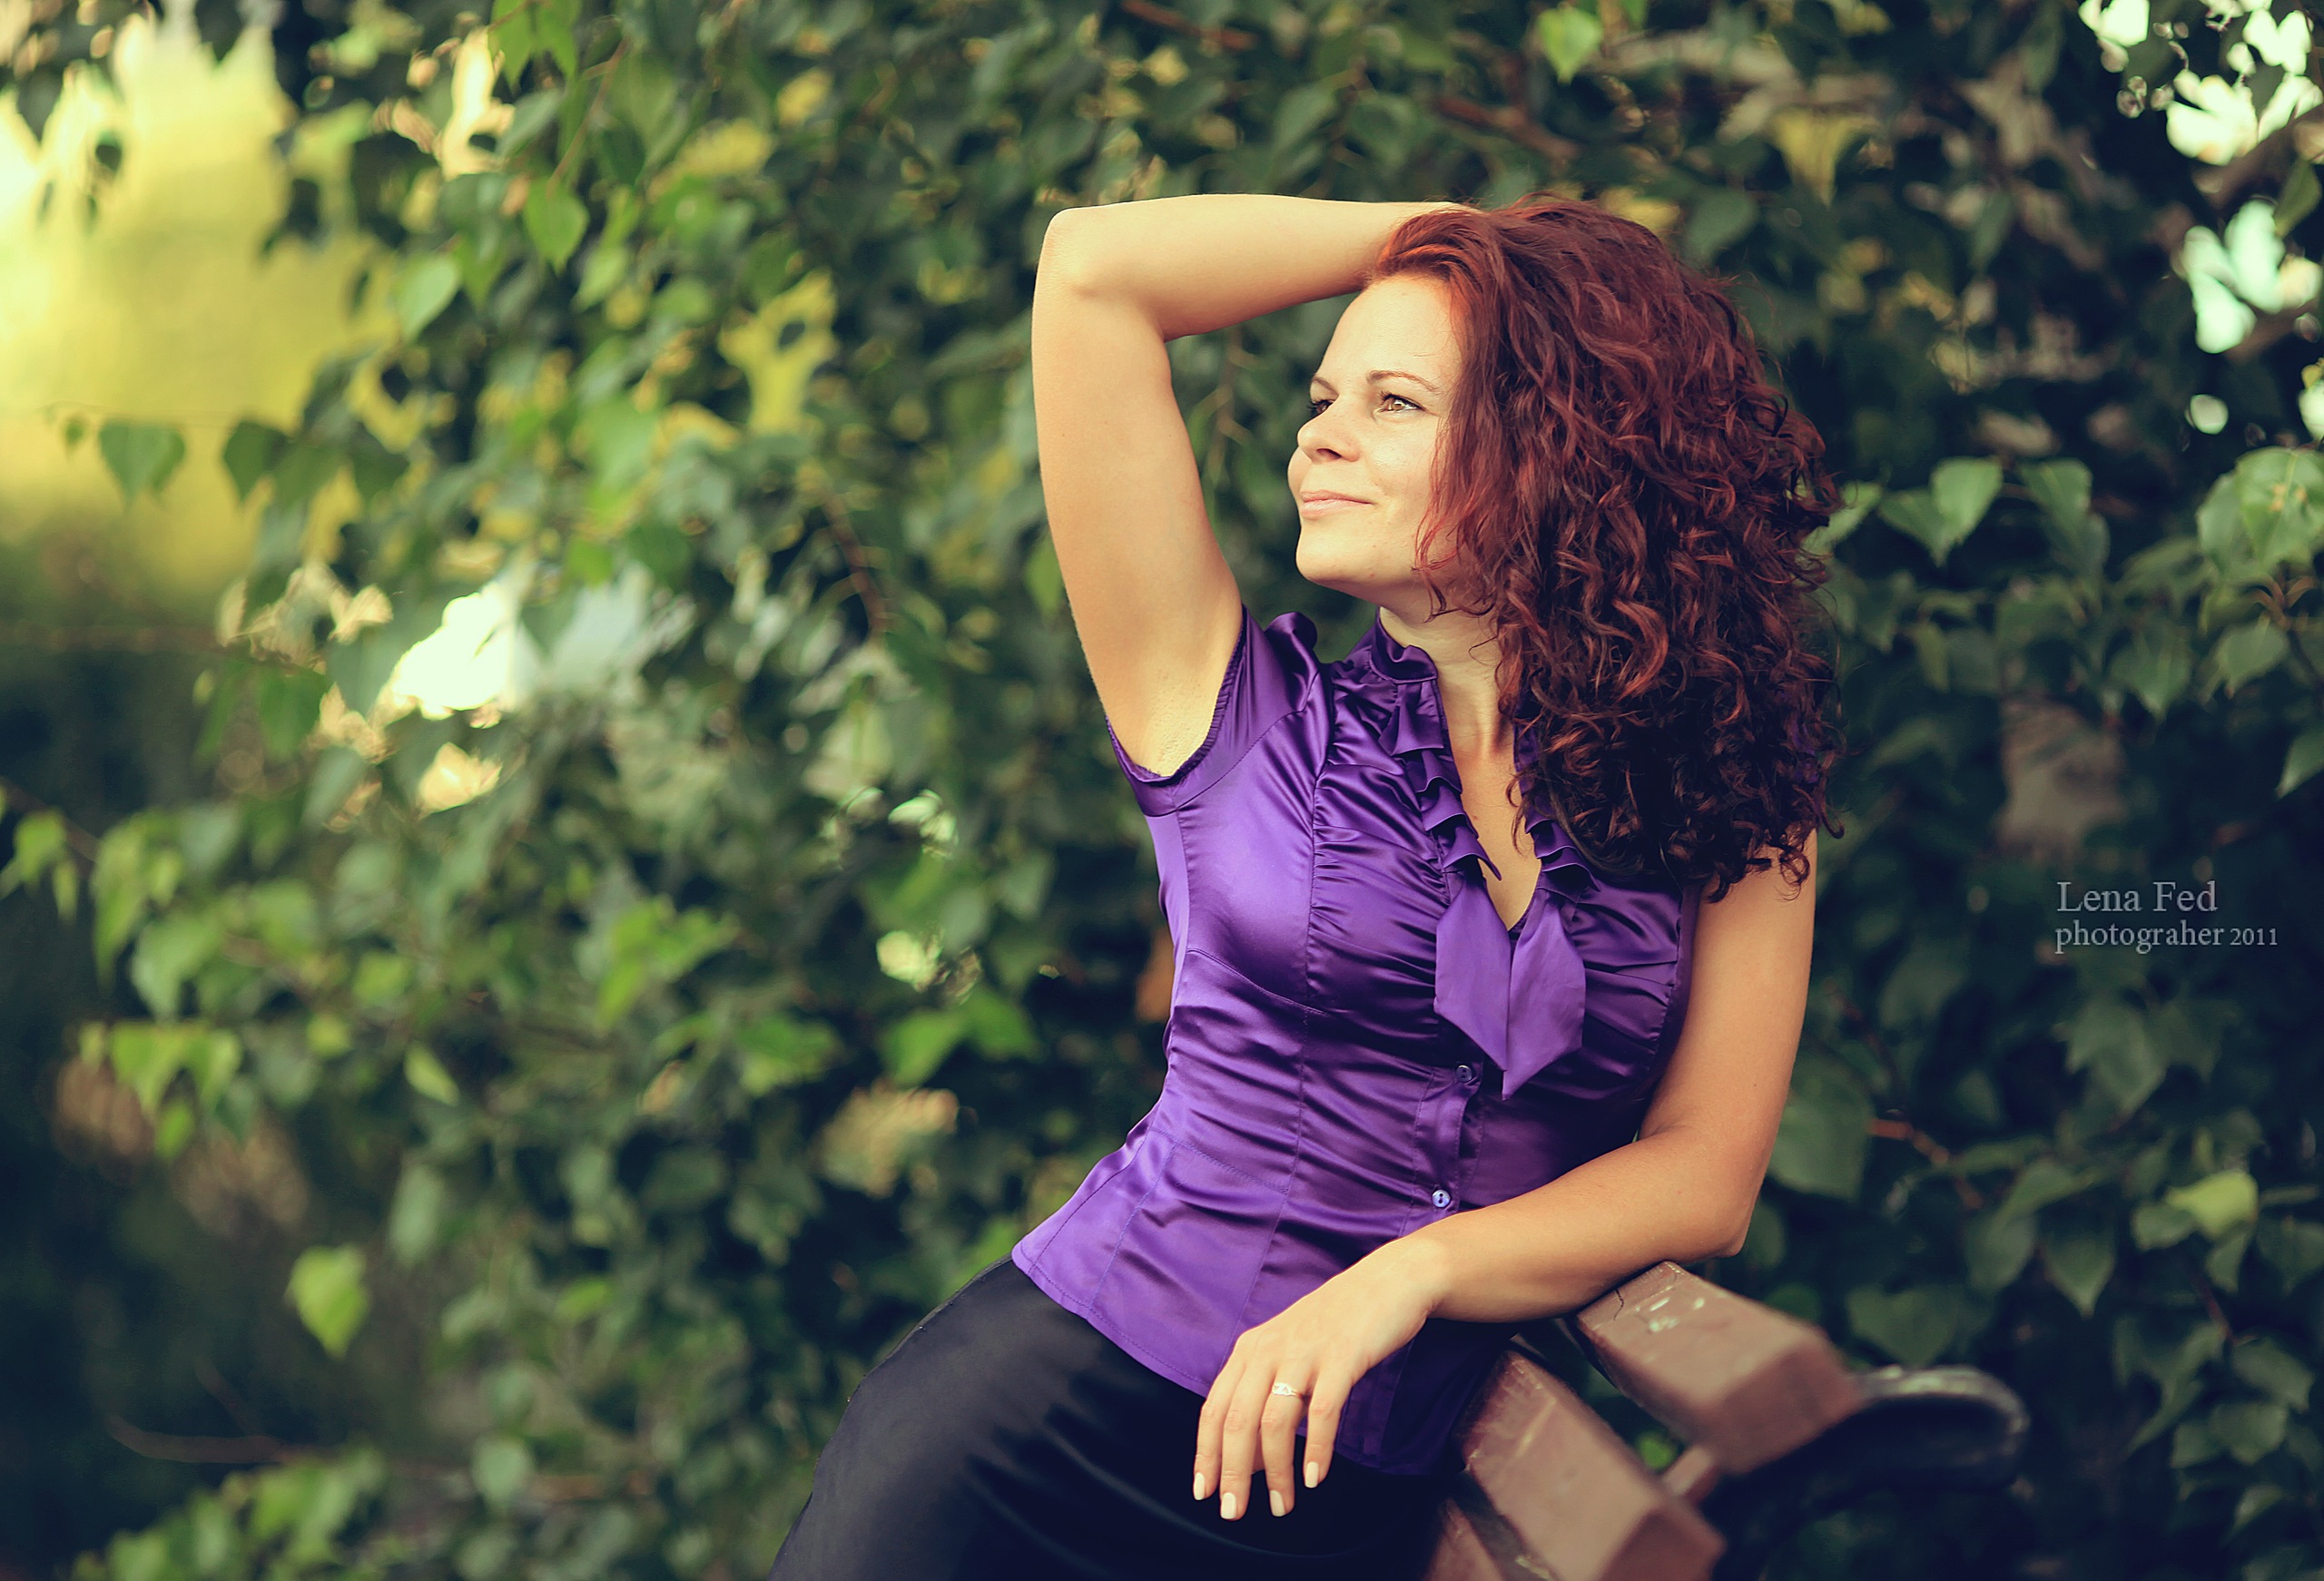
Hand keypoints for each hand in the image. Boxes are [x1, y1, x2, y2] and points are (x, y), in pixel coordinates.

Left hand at [1191, 1237, 1446, 1520]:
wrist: (1388, 1281)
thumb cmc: (1338, 1325)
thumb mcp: (1291, 1357)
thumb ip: (1269, 1402)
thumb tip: (1250, 1463)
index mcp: (1251, 1349)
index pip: (1215, 1408)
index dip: (1206, 1453)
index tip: (1203, 1492)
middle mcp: (1269, 1349)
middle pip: (1238, 1419)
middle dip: (1232, 1472)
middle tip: (1234, 1512)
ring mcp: (1305, 1352)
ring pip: (1275, 1421)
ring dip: (1276, 1471)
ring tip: (1283, 1505)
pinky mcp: (1342, 1357)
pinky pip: (1322, 1411)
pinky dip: (1316, 1448)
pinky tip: (1315, 1477)